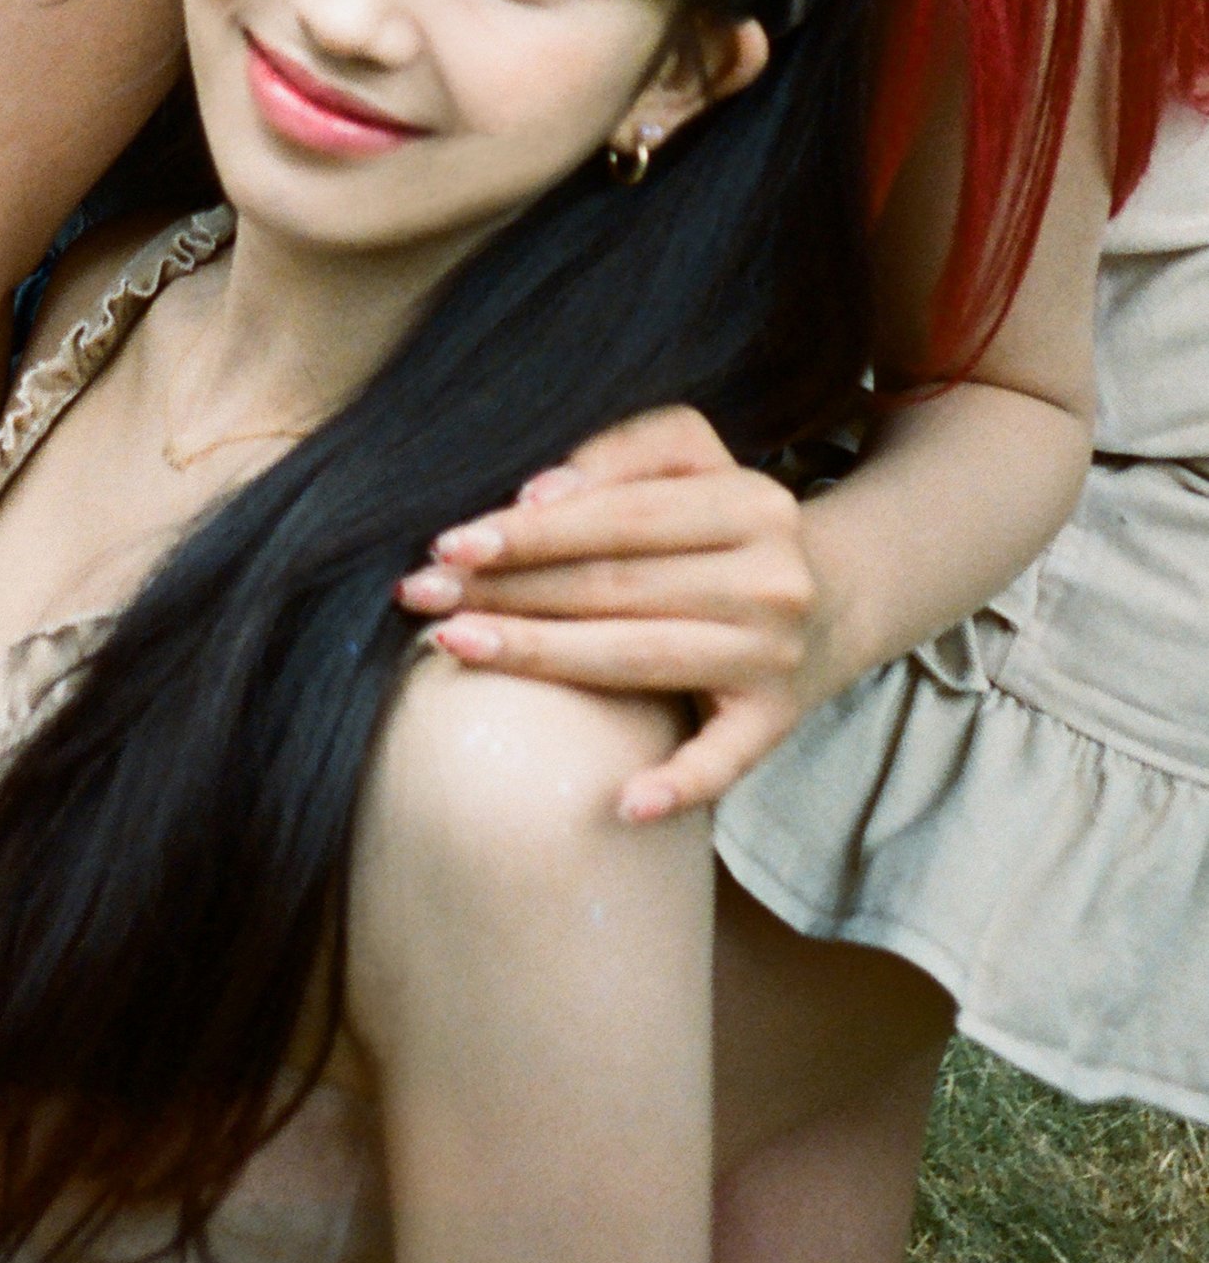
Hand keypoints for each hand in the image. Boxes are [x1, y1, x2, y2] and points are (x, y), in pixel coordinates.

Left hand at [393, 406, 825, 821]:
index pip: (620, 516)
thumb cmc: (729, 520)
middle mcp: (771, 579)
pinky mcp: (778, 721)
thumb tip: (535, 497)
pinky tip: (620, 804)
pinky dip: (677, 785)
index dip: (532, 530)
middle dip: (510, 590)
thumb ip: (617, 459)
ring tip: (456, 644)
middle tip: (423, 595)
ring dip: (540, 655)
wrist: (839, 591)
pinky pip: (724, 762)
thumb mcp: (693, 460)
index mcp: (749, 502)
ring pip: (641, 657)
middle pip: (617, 586)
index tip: (450, 543)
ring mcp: (775, 656)